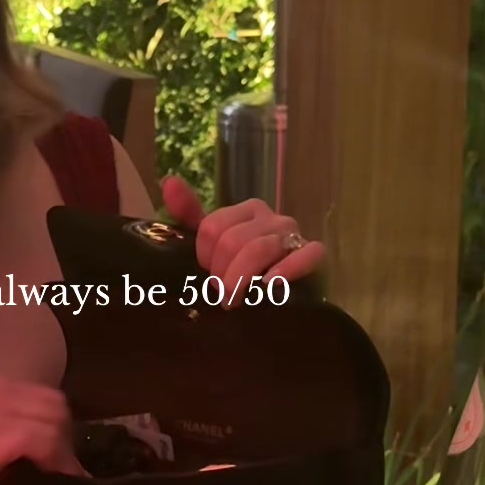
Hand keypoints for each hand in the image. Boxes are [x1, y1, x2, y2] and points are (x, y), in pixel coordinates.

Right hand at [0, 376, 83, 484]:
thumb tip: (27, 443)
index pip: (45, 396)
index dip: (57, 424)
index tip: (58, 451)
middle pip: (56, 407)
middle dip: (66, 436)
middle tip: (63, 466)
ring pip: (55, 423)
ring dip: (64, 452)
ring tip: (61, 476)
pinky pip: (44, 442)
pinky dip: (56, 462)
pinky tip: (52, 478)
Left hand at [161, 176, 324, 304]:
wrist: (289, 297)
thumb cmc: (248, 269)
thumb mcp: (215, 244)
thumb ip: (190, 215)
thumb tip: (170, 182)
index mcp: (245, 210)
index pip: (211, 227)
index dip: (205, 258)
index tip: (209, 275)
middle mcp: (270, 217)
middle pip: (231, 240)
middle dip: (222, 274)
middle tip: (223, 297)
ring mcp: (293, 234)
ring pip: (258, 249)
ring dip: (241, 278)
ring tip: (235, 302)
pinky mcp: (314, 254)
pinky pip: (304, 255)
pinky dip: (286, 270)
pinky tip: (270, 285)